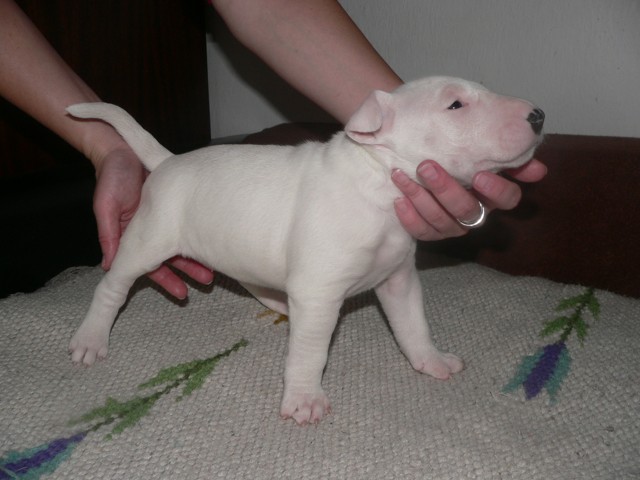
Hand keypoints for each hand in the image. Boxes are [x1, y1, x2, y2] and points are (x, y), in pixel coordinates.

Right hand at [93, 147, 212, 297]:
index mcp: (134, 234)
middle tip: (207, 281)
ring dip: (197, 253)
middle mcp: (153, 228)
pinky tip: (213, 237)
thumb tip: (110, 265)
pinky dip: (199, 228)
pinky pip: (190, 218)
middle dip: (188, 269)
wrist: (122, 148)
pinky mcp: (177, 201)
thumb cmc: (111, 176)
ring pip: (184, 239)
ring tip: (215, 266)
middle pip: (172, 254)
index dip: (165, 278)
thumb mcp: (106, 207)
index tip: (181, 292)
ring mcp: (166, 215)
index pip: (151, 262)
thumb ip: (109, 235)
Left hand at [391, 159, 546, 240]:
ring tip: (402, 176)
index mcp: (492, 190)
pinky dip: (410, 218)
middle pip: (467, 210)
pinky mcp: (431, 231)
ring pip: (442, 221)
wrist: (417, 151)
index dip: (496, 191)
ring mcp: (453, 224)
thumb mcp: (476, 137)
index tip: (479, 176)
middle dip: (446, 189)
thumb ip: (500, 146)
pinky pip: (422, 231)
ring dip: (421, 199)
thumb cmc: (451, 144)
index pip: (508, 198)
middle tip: (426, 167)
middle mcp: (475, 210)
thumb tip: (538, 168)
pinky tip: (399, 200)